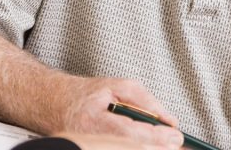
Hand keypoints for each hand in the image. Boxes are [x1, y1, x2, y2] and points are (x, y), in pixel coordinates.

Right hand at [49, 76, 182, 148]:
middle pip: (130, 148)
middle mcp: (89, 140)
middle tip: (175, 143)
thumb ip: (145, 101)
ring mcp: (89, 148)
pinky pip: (119, 149)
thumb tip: (169, 121)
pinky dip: (136, 147)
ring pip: (125, 149)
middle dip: (156, 147)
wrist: (55, 104)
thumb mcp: (117, 86)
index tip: (175, 136)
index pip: (130, 133)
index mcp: (93, 120)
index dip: (156, 137)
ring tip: (163, 143)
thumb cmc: (85, 95)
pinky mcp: (93, 149)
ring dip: (148, 148)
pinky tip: (147, 145)